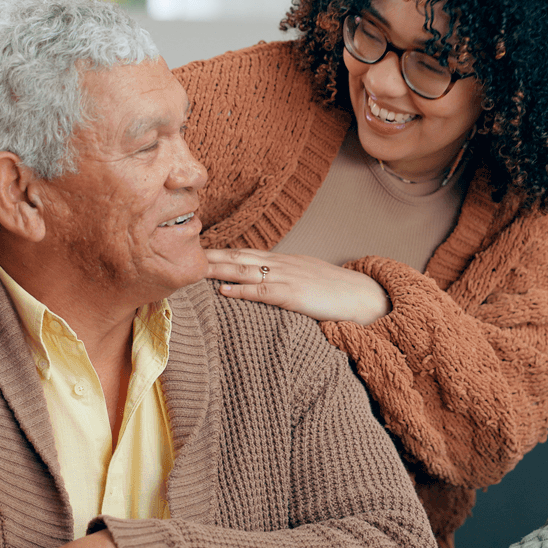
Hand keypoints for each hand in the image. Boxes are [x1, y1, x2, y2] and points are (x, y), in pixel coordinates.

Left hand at [207, 248, 389, 325]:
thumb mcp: (306, 279)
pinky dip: (242, 290)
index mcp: (284, 261)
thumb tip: (263, 285)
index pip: (245, 252)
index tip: (196, 250)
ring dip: (218, 268)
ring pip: (245, 270)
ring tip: (194, 268)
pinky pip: (263, 292)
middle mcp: (281, 265)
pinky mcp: (294, 296)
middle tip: (183, 253)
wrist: (364, 296)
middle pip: (239, 256)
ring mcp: (287, 278)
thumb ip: (284, 279)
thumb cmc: (336, 292)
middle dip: (210, 255)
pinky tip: (224, 290)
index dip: (220, 251)